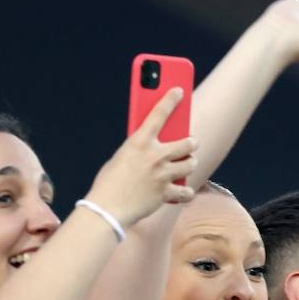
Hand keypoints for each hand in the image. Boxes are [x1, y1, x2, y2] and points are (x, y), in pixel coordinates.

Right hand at [87, 87, 197, 227]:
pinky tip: (184, 192)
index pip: (159, 113)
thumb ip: (138, 150)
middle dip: (191, 143)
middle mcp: (155, 155)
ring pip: (191, 164)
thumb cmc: (109, 182)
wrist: (107, 208)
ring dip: (190, 164)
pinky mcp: (166, 193)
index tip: (179, 90)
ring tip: (186, 165)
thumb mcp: (120, 157)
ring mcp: (163, 174)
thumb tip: (152, 150)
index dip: (171, 99)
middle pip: (188, 142)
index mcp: (139, 141)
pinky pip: (186, 192)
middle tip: (190, 144)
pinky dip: (185, 193)